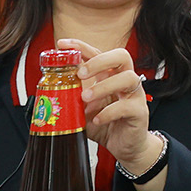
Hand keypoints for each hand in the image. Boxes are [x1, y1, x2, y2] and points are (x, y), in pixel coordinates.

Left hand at [61, 39, 156, 171]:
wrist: (125, 146)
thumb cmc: (106, 124)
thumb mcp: (84, 110)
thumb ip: (72, 99)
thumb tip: (50, 91)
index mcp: (110, 76)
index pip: (98, 53)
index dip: (81, 46)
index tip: (62, 45)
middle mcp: (125, 81)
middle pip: (121, 56)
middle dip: (99, 61)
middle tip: (80, 73)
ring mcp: (135, 95)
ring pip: (127, 78)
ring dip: (103, 86)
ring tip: (85, 99)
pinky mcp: (139, 112)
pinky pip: (127, 106)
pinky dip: (108, 112)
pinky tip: (97, 120)